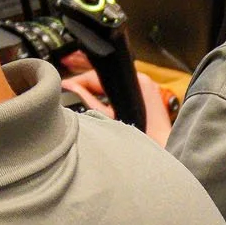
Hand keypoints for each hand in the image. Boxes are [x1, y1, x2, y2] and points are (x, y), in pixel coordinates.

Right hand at [61, 68, 176, 144]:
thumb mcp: (106, 116)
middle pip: (106, 77)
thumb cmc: (138, 136)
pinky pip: (124, 88)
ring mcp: (147, 85)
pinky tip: (99, 97)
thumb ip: (86, 98)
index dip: (78, 80)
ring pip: (114, 82)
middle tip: (69, 86)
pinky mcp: (149, 93)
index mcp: (133, 81)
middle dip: (86, 82)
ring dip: (98, 87)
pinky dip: (111, 92)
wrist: (160, 149)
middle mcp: (142, 79)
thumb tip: (70, 87)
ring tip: (80, 91)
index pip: (97, 75)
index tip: (65, 84)